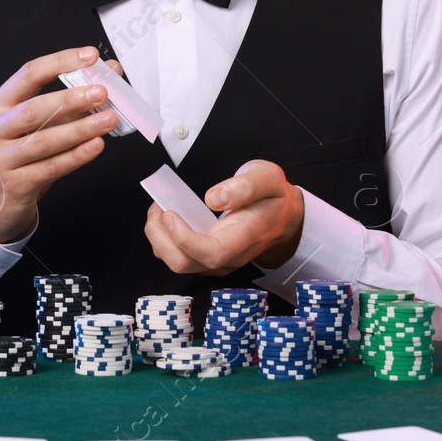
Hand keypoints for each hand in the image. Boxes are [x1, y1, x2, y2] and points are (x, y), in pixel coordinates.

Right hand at [0, 46, 124, 242]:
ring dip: (80, 128)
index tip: (91, 56)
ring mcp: (1, 158)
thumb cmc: (19, 155)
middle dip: (71, 98)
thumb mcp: (36, 125)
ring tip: (108, 119)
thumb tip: (109, 74)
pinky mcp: (15, 184)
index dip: (61, 62)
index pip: (29, 74)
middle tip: (102, 92)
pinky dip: (76, 156)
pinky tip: (96, 146)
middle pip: (34, 109)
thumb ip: (70, 101)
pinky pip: (50, 168)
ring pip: (44, 140)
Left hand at [143, 160, 303, 275]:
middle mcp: (230, 256)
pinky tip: (168, 216)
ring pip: (177, 262)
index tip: (170, 214)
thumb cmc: (272, 197)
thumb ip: (246, 186)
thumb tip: (213, 198)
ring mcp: (217, 262)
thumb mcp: (268, 177)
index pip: (212, 253)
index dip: (185, 239)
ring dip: (159, 237)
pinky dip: (164, 238)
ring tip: (160, 208)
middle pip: (184, 263)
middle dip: (160, 237)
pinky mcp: (207, 259)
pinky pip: (178, 256)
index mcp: (246, 236)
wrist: (282, 217)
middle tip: (159, 206)